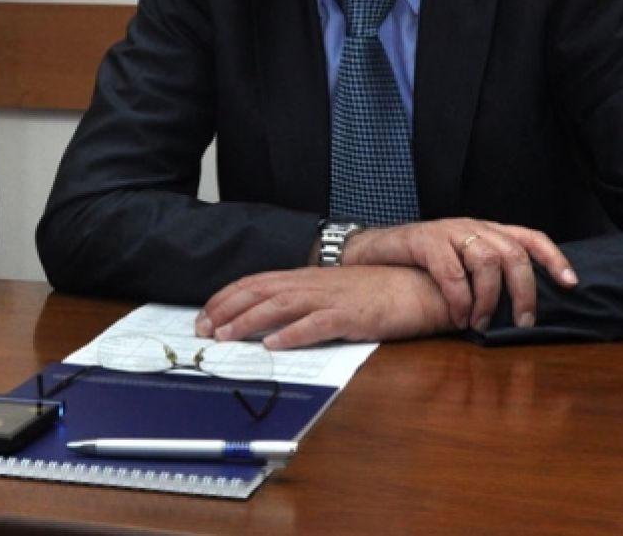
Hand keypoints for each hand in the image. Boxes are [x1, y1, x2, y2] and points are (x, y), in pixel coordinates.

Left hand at [196, 265, 453, 347]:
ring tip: (226, 336)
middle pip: (260, 291)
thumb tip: (271, 319)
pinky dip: (294, 333)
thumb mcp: (333, 292)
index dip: (226, 298)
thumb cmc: (378, 291)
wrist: (421, 285)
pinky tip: (275, 345)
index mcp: (307, 277)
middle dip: (226, 309)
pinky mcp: (353, 315)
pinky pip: (319, 324)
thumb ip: (304, 300)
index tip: (203, 315)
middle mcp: (314, 283)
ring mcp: (332, 298)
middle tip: (202, 330)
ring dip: (249, 321)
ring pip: (281, 306)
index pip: (256, 282)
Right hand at [344, 219, 577, 330]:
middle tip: (522, 322)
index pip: (530, 237)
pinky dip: (460, 298)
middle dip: (524, 291)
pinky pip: (451, 271)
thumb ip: (487, 273)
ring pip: (486, 261)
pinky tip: (458, 315)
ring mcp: (448, 231)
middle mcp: (472, 226)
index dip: (554, 259)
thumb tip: (522, 306)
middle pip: (513, 253)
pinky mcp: (424, 240)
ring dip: (488, 299)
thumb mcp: (460, 262)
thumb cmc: (421, 263)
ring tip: (481, 324)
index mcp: (487, 230)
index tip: (570, 284)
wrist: (374, 250)